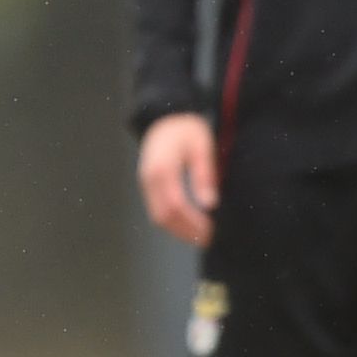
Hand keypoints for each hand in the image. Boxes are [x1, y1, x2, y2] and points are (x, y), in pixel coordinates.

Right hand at [135, 114, 217, 245]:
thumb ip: (204, 174)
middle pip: (164, 215)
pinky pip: (156, 210)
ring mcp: (145, 183)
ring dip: (177, 230)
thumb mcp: (201, 146)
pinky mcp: (147, 185)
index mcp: (163, 168)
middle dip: (185, 231)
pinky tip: (187, 224)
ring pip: (157, 216)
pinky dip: (171, 222)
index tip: (211, 230)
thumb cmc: (186, 129)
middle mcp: (149, 179)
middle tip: (207, 238)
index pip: (176, 205)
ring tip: (199, 236)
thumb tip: (209, 204)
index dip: (193, 221)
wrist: (164, 117)